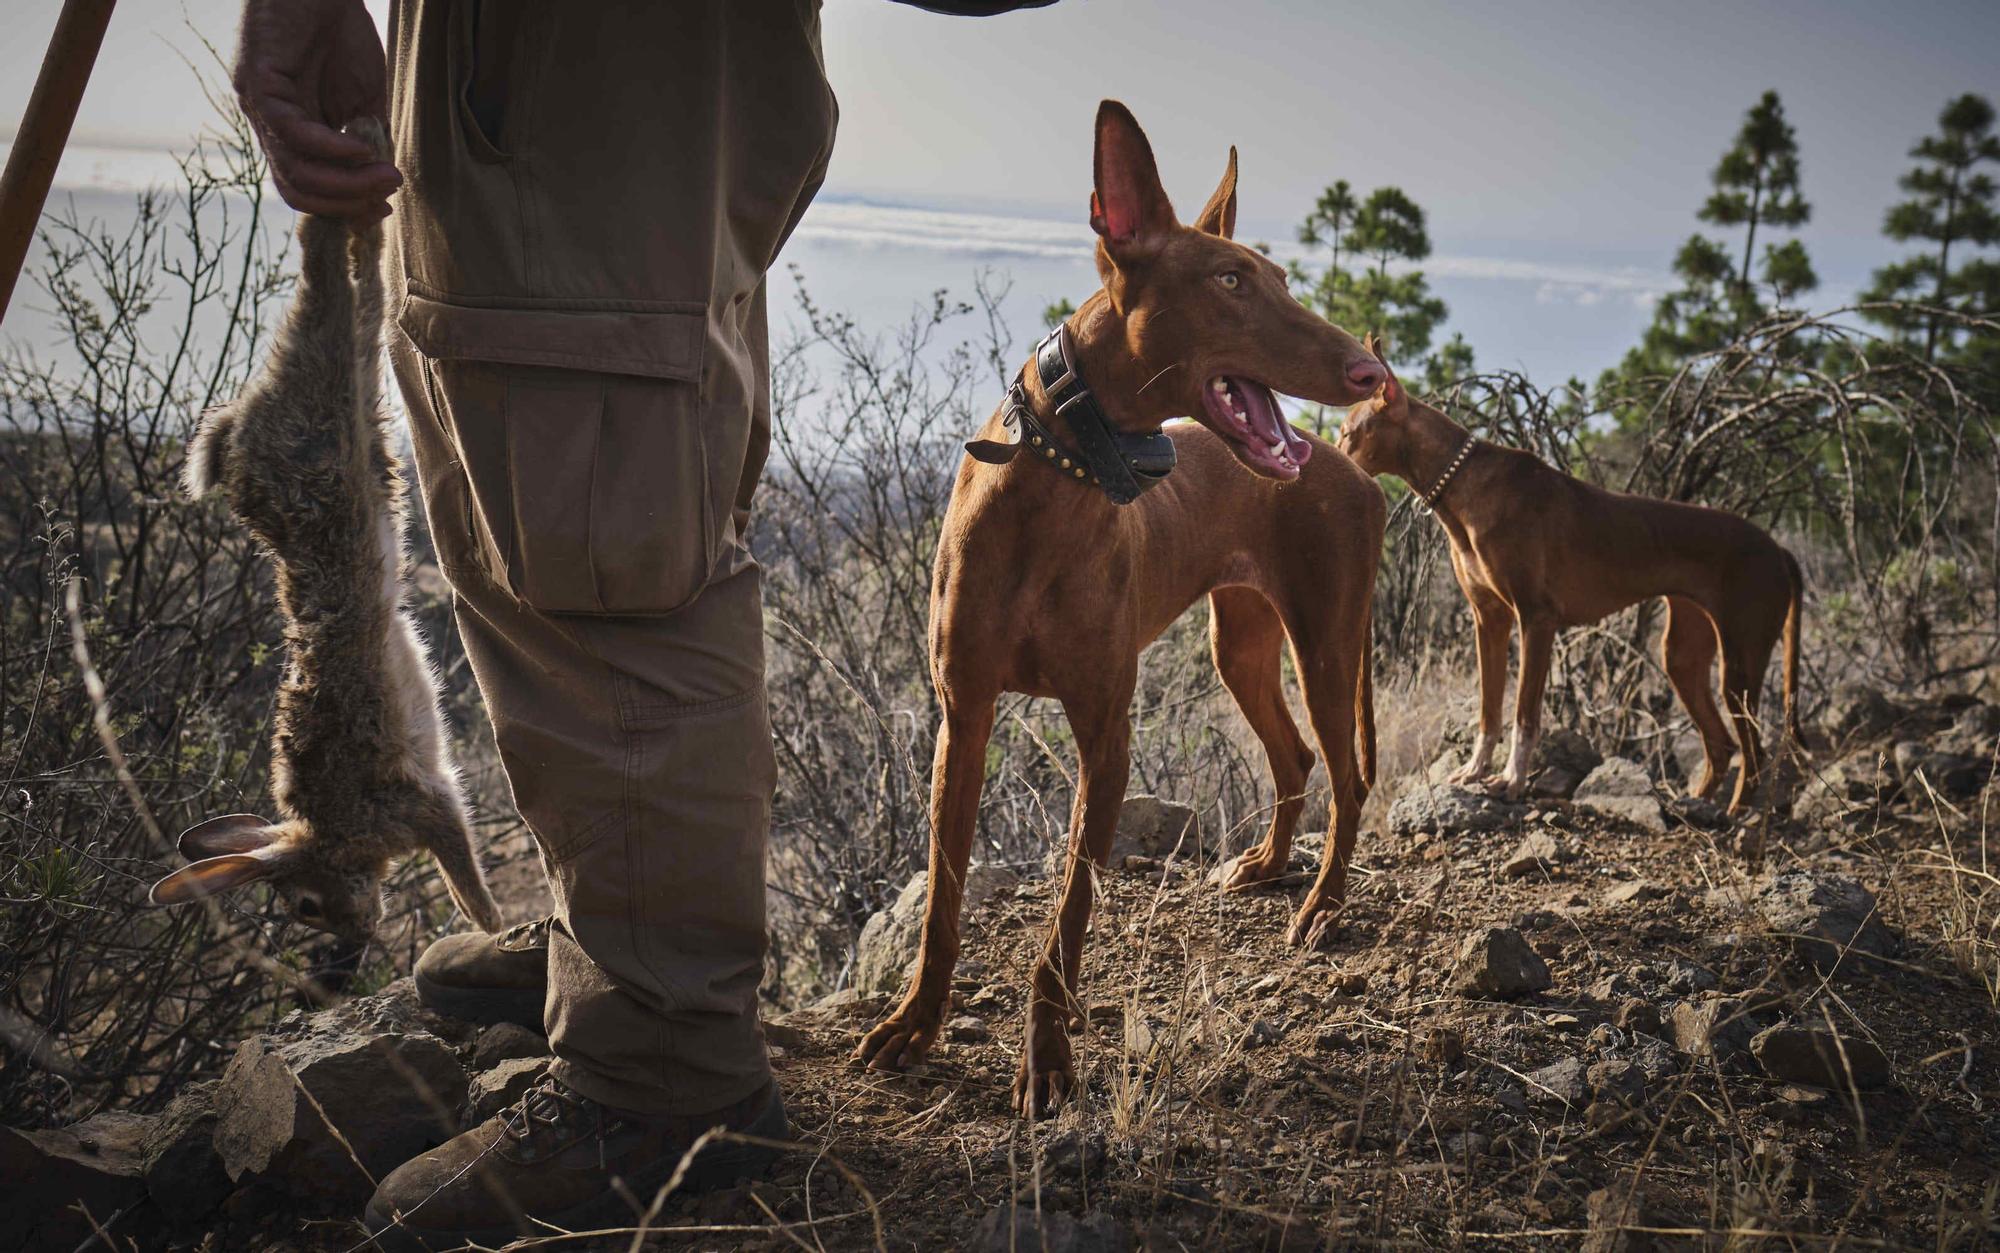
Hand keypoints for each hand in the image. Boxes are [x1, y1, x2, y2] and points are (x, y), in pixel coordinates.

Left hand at [234, 0, 398, 219]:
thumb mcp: (364, 99)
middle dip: (346, 202)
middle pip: (298, 188)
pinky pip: (293, 133)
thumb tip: (382, 186)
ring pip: (295, 170)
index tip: (385, 207)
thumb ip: (368, 139)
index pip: (307, 187)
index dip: (345, 206)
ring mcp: (260, 105)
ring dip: (345, 183)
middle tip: (387, 196)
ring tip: (385, 176)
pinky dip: (331, 149)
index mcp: (291, 131)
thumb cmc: (343, 33)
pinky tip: (361, 149)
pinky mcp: (258, 83)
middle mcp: (269, 124)